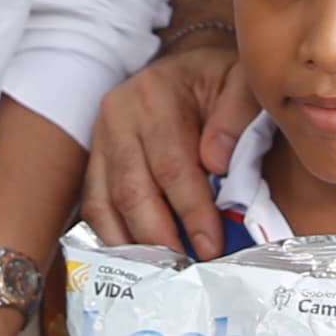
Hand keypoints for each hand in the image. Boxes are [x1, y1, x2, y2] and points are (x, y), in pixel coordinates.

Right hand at [79, 39, 253, 255]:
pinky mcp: (96, 158)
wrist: (187, 64)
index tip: (210, 246)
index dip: (191, 211)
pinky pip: (95, 204)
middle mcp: (117, 116)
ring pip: (105, 203)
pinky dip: (113, 235)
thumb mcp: (240, 81)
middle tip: (184, 269)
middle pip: (131, 190)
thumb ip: (237, 115)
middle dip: (159, 236)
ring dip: (132, 244)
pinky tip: (136, 258)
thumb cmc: (217, 78)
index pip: (171, 165)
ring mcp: (100, 138)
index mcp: (153, 94)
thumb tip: (215, 163)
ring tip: (161, 271)